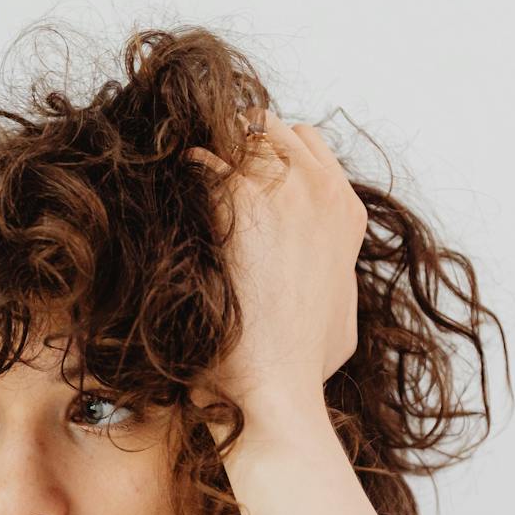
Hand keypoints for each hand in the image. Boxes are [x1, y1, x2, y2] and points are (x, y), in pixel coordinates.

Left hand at [183, 107, 366, 420]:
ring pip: (237, 133)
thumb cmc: (302, 368)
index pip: (308, 143)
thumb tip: (320, 274)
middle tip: (201, 170)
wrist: (275, 386)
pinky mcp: (237, 198)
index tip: (239, 174)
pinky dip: (181, 173)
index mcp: (347, 214)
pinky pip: (199, 159)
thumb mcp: (340, 318)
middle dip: (233, 143)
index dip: (269, 154)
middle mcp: (320, 189)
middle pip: (271, 129)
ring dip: (208, 151)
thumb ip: (332, 276)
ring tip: (181, 179)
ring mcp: (281, 189)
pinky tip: (167, 198)